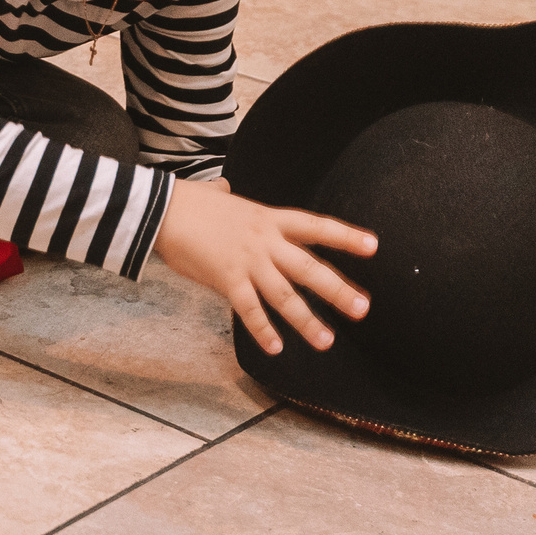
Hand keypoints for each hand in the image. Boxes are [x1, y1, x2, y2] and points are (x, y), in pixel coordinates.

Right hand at [153, 180, 374, 355]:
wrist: (162, 209)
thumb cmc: (188, 201)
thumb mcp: (217, 195)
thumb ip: (225, 194)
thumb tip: (221, 187)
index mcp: (268, 218)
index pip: (315, 226)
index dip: (345, 237)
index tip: (373, 246)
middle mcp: (265, 241)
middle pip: (309, 267)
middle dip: (338, 290)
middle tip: (362, 309)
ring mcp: (248, 261)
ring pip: (285, 295)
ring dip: (307, 320)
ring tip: (326, 341)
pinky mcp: (227, 278)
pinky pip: (250, 309)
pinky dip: (264, 329)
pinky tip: (276, 347)